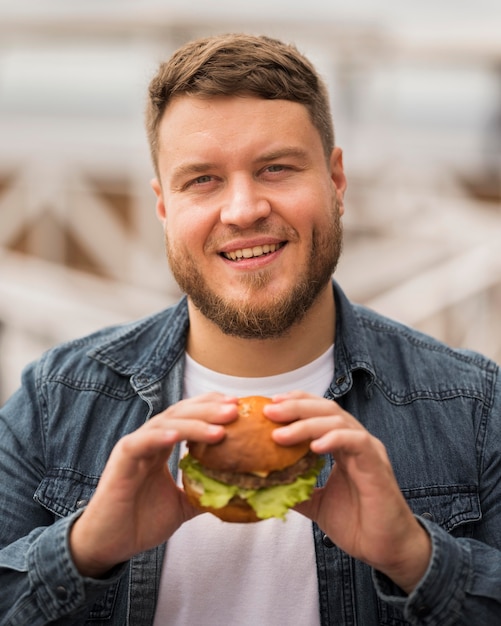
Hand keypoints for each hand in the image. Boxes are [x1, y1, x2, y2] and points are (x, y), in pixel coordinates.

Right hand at [70, 393, 237, 577]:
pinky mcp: (121, 459)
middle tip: (235, 409)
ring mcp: (135, 447)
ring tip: (220, 428)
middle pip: (181, 413)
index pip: (188, 416)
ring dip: (194, 424)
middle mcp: (149, 440)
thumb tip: (236, 493)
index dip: (211, 407)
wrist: (109, 545)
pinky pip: (141, 442)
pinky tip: (177, 436)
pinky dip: (160, 437)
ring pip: (166, 423)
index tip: (237, 406)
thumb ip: (204, 493)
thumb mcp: (182, 506)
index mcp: (162, 446)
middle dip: (209, 409)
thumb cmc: (140, 522)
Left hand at [266, 391, 430, 593]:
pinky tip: (314, 446)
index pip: (320, 412)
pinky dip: (335, 438)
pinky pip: (356, 441)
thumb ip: (296, 490)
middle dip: (296, 407)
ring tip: (280, 435)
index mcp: (343, 445)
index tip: (270, 404)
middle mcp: (356, 441)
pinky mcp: (377, 464)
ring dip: (306, 424)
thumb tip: (265, 485)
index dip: (296, 403)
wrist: (386, 549)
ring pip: (338, 421)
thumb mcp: (317, 503)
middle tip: (269, 411)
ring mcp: (368, 450)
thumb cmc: (357, 524)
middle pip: (326, 410)